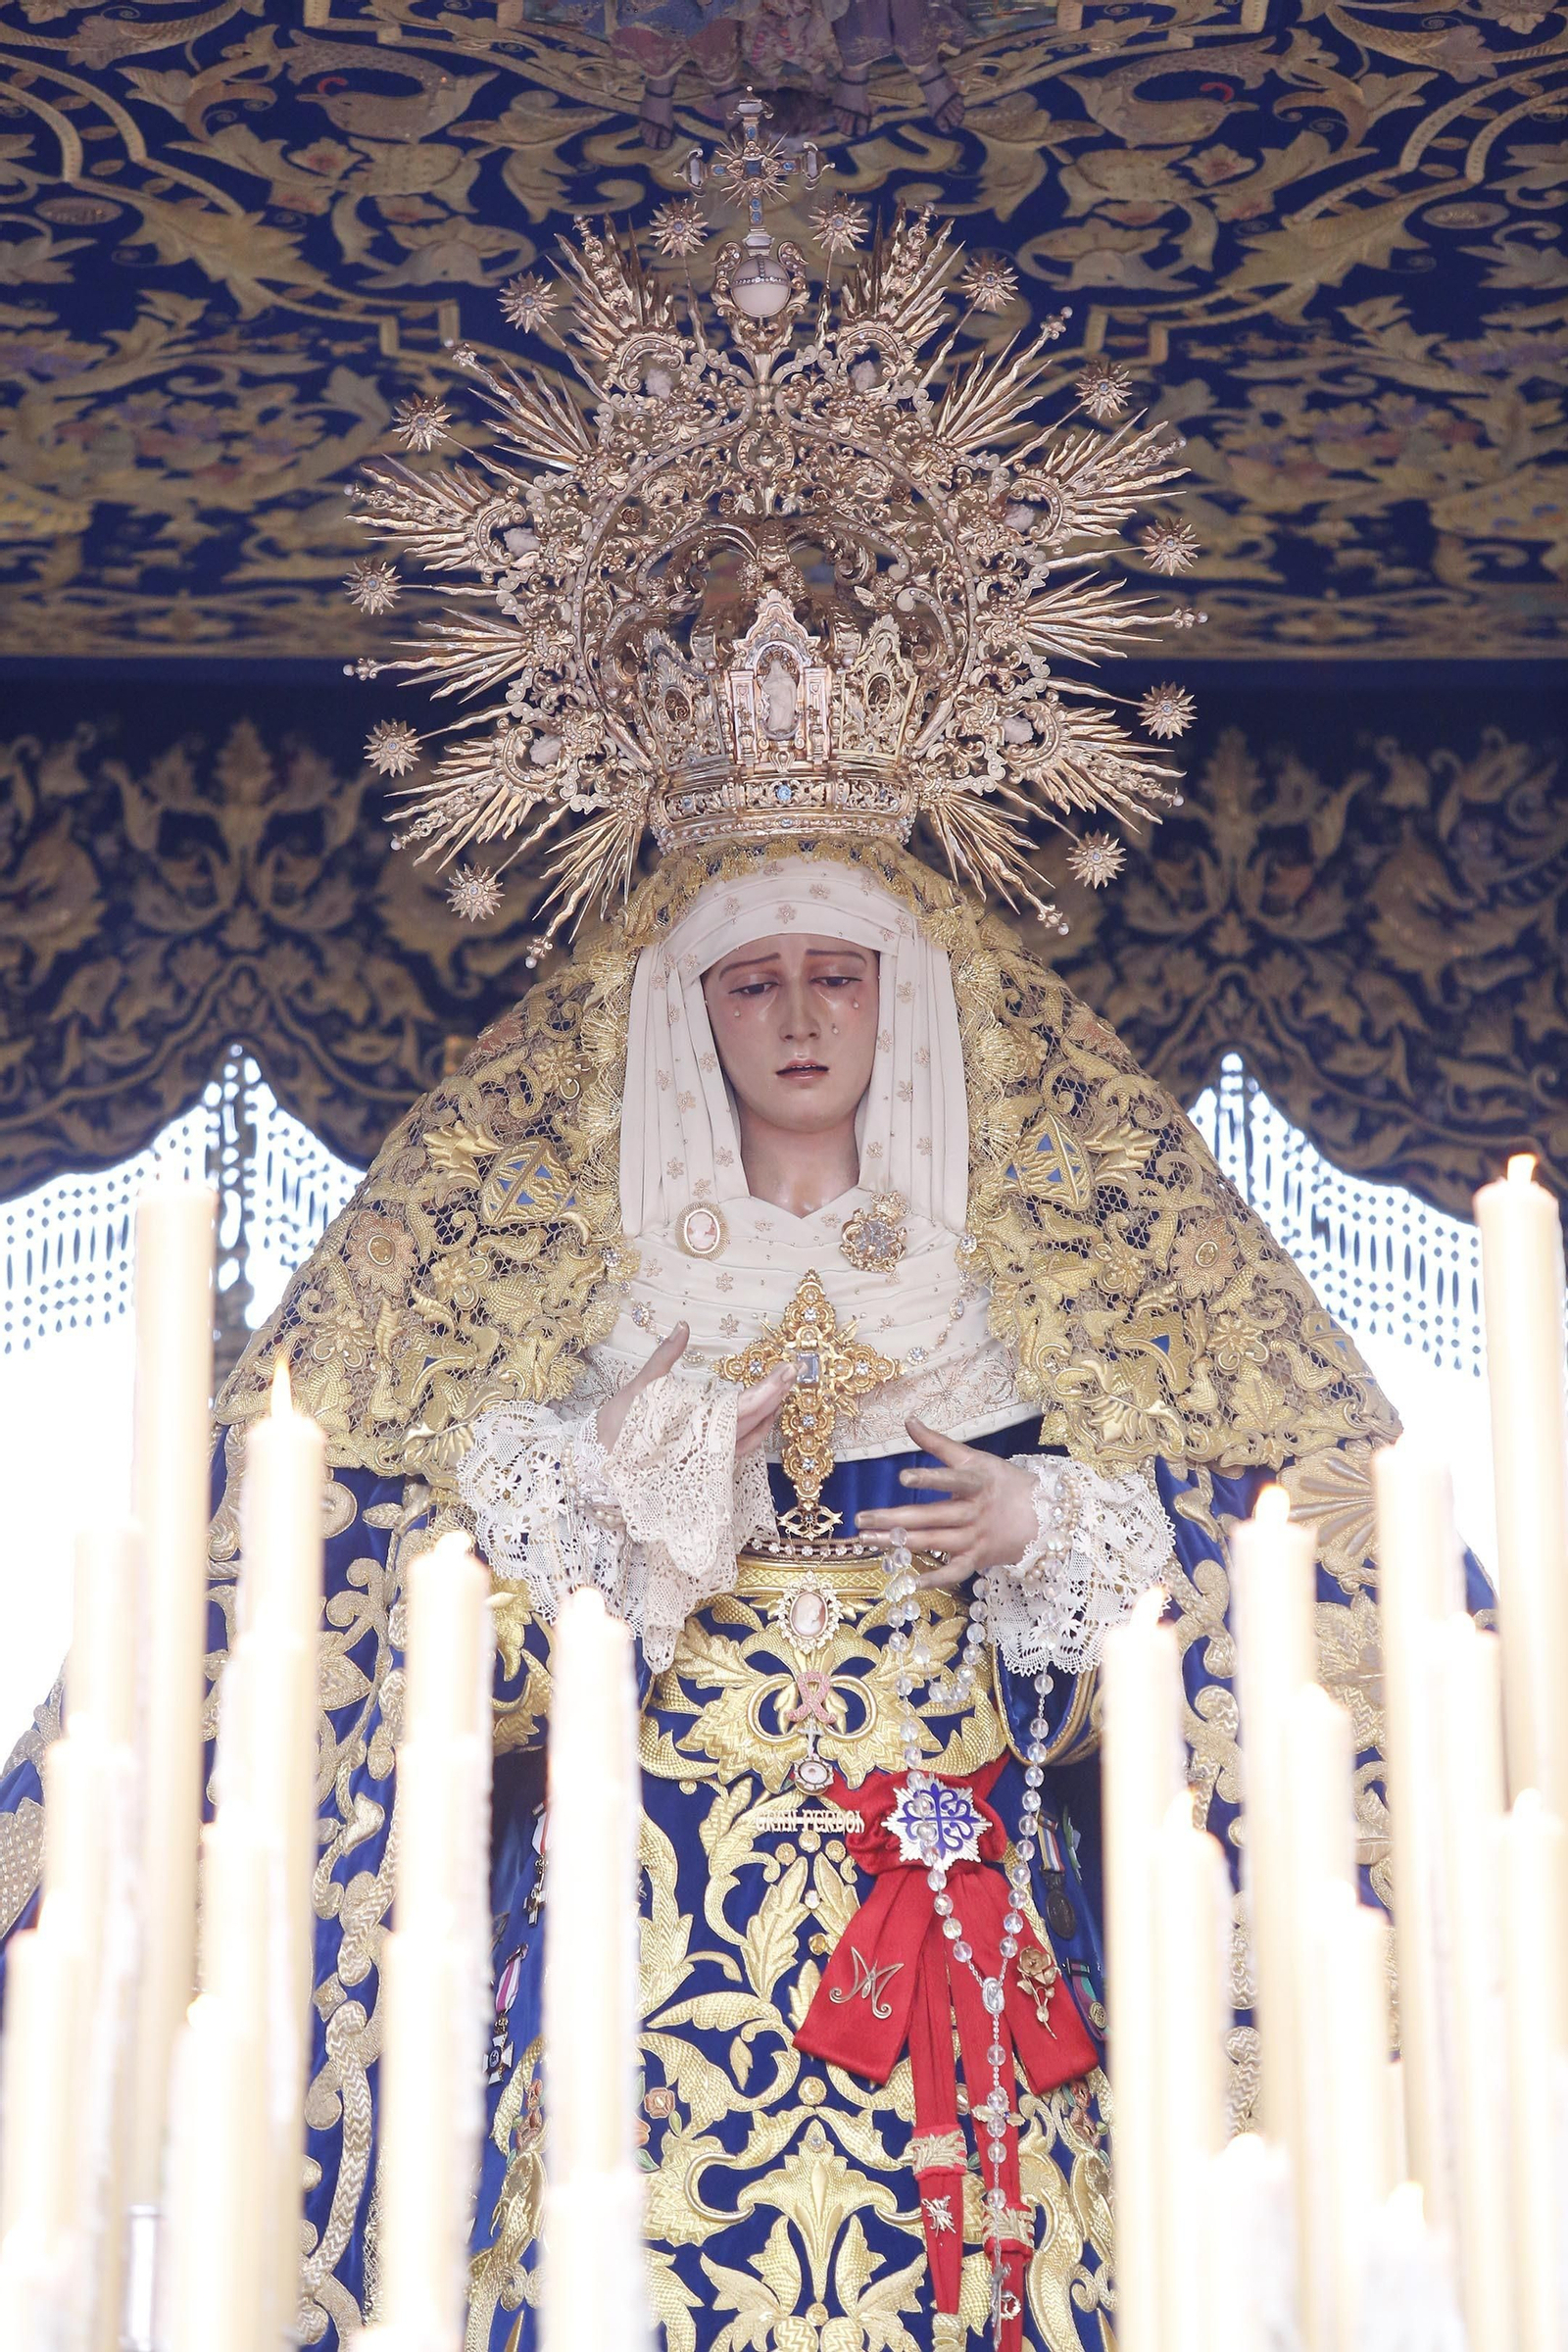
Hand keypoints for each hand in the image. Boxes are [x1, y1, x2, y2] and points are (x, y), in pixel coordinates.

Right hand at [596, 1324, 794, 1461]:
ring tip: (783, 1391)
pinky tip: (763, 1420)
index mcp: (697, 1425)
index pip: (745, 1406)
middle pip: (756, 1420)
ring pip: (752, 1438)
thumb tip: (683, 1327)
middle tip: (793, 1371)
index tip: (787, 1370)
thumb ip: (663, 1358)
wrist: (600, 1472)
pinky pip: (742, 1451)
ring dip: (770, 1414)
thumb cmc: (617, 1431)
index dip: (769, 1388)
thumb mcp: (638, 1389)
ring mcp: (711, 1461)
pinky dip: (757, 1433)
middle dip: (777, 1395)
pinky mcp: (706, 1468)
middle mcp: (710, 1446)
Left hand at [854, 1417, 1038, 1588]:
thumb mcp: (975, 1458)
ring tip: (868, 1540)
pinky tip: (910, 1582)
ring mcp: (975, 1538)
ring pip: (933, 1542)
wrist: (1046, 1517)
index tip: (903, 1476)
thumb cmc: (1003, 1483)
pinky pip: (954, 1572)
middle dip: (893, 1519)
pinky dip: (935, 1578)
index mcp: (975, 1483)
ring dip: (899, 1543)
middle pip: (930, 1517)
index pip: (951, 1480)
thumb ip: (938, 1443)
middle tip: (861, 1519)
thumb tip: (908, 1420)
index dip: (929, 1478)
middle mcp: (973, 1512)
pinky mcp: (978, 1559)